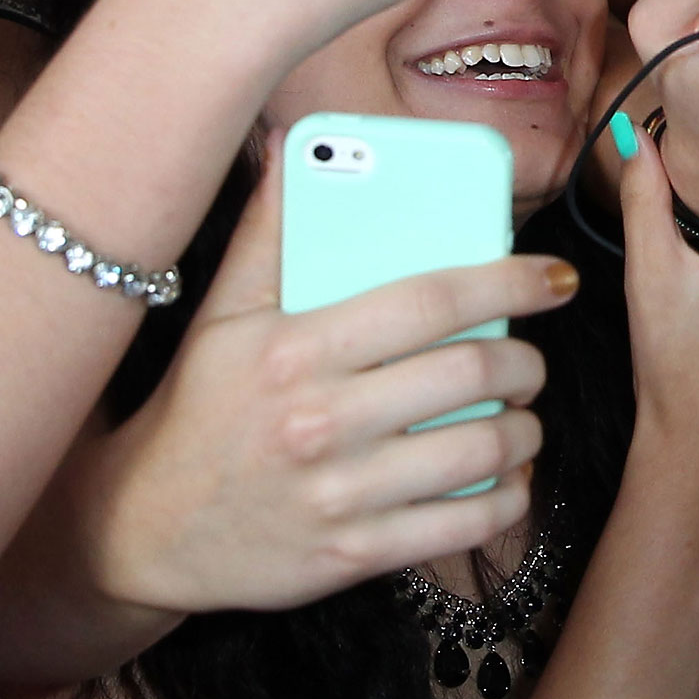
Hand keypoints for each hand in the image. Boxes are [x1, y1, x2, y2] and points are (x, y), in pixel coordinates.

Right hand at [86, 147, 580, 615]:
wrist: (143, 529)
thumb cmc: (198, 409)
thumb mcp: (222, 315)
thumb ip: (268, 232)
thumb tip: (291, 144)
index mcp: (296, 349)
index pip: (430, 300)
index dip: (509, 281)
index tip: (555, 277)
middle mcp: (319, 421)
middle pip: (469, 374)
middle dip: (524, 362)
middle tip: (529, 359)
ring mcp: (338, 493)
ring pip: (478, 451)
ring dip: (524, 430)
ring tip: (521, 417)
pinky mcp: (351, 554)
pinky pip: (461, 525)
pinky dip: (505, 500)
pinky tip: (506, 479)